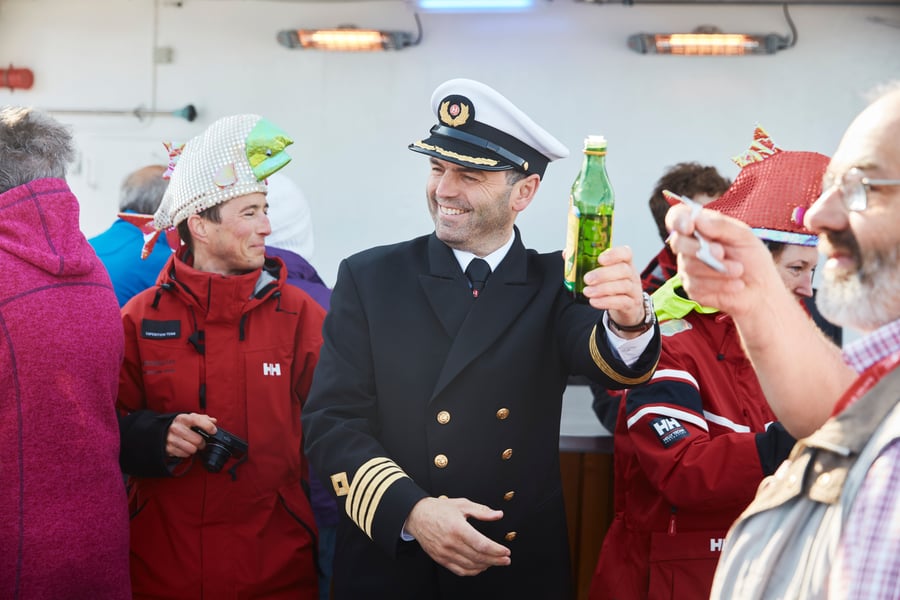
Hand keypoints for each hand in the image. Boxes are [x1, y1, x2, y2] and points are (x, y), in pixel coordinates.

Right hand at [166, 413, 216, 458]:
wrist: (164, 431)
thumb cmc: (181, 425)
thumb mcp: (191, 418)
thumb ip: (203, 419)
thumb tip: (213, 421)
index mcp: (183, 418)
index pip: (198, 421)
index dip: (208, 427)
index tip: (213, 431)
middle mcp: (176, 428)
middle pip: (198, 440)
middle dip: (202, 442)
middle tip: (200, 442)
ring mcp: (171, 438)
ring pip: (192, 449)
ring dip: (195, 449)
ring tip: (192, 445)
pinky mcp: (168, 448)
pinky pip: (185, 454)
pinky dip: (187, 453)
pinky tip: (185, 448)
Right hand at [405, 496, 510, 575]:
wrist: (417, 515)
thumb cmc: (439, 509)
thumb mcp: (462, 504)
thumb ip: (482, 511)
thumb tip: (498, 514)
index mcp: (457, 528)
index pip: (481, 544)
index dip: (496, 550)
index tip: (506, 551)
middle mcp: (451, 542)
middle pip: (478, 557)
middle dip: (495, 560)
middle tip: (506, 559)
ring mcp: (445, 553)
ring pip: (470, 565)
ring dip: (485, 565)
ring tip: (495, 562)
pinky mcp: (440, 559)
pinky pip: (459, 570)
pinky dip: (472, 571)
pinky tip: (480, 567)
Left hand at [582, 246, 643, 328]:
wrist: (627, 306)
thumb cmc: (612, 284)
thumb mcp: (604, 271)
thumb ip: (586, 261)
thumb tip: (567, 253)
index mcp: (625, 262)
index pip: (626, 253)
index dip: (614, 254)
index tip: (600, 259)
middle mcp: (632, 274)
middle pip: (623, 270)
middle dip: (603, 274)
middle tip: (587, 279)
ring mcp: (634, 290)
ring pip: (623, 286)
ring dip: (603, 289)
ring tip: (587, 292)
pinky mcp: (631, 304)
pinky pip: (621, 302)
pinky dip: (606, 302)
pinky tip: (593, 301)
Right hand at [665, 204, 782, 318]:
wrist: (761, 289)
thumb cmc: (752, 259)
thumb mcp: (744, 237)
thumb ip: (721, 226)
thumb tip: (697, 218)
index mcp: (701, 228)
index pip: (677, 217)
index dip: (678, 220)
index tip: (689, 227)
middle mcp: (689, 247)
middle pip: (678, 242)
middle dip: (699, 248)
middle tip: (721, 253)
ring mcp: (688, 268)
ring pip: (689, 265)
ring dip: (717, 269)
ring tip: (739, 271)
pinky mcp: (692, 289)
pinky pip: (697, 285)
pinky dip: (720, 284)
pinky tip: (736, 285)